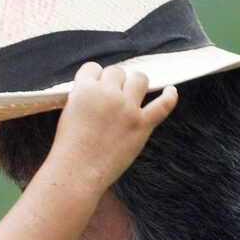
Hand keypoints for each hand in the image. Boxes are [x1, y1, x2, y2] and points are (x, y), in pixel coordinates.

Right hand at [50, 62, 177, 189]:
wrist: (77, 172)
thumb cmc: (69, 148)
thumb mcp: (68, 112)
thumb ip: (83, 96)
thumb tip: (99, 89)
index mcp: (84, 89)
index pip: (93, 68)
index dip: (95, 77)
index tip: (96, 87)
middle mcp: (107, 94)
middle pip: (117, 72)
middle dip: (114, 83)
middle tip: (110, 99)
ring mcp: (126, 108)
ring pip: (139, 79)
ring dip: (136, 84)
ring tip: (133, 94)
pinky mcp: (141, 124)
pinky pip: (162, 105)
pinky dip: (169, 96)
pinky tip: (171, 91)